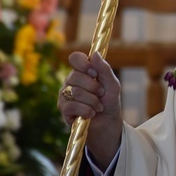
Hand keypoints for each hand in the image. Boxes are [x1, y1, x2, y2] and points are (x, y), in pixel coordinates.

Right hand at [58, 51, 122, 167]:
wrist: (108, 122)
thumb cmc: (109, 100)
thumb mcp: (112, 84)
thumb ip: (104, 69)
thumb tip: (94, 54)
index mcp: (82, 71)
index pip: (75, 58)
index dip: (84, 64)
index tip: (94, 73)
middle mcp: (71, 80)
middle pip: (75, 76)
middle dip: (94, 87)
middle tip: (101, 94)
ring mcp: (65, 94)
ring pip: (75, 92)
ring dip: (92, 101)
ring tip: (98, 106)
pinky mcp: (63, 109)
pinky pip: (71, 106)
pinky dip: (86, 110)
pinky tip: (91, 114)